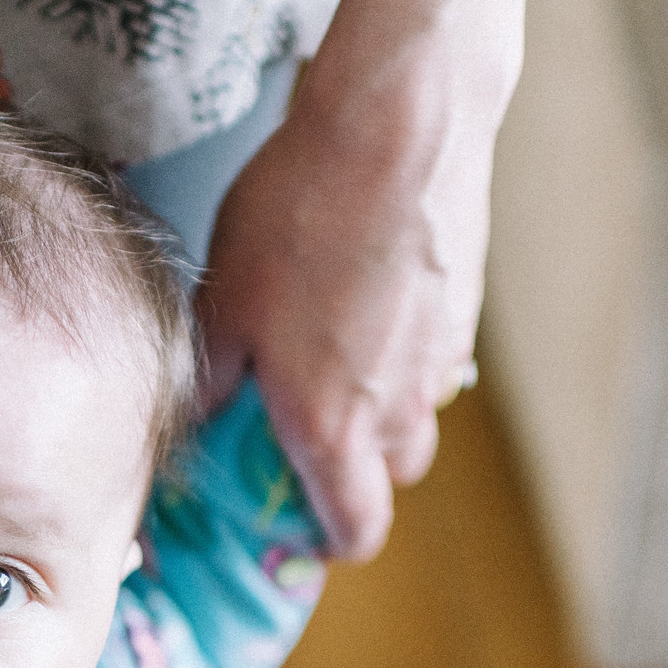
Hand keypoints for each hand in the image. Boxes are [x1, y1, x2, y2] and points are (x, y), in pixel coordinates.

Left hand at [199, 36, 489, 557]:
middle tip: (296, 422)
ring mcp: (442, 359)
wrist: (398, 129)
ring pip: (412, 414)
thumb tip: (204, 416)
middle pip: (389, 475)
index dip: (326, 538)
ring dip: (376, 406)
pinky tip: (358, 293)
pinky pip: (429, 355)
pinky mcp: (464, 308)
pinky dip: (399, 347)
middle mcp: (400, 408)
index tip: (292, 517)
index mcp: (335, 427)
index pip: (355, 532)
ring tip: (326, 349)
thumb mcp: (224, 304)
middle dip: (349, 466)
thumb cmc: (300, 217)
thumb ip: (213, 380)